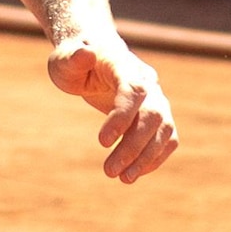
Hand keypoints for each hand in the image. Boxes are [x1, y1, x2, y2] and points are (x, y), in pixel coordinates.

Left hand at [46, 35, 179, 183]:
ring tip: (123, 178)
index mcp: (125, 65)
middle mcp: (147, 81)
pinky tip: (133, 173)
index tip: (102, 142)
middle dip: (134, 145)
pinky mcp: (156, 114)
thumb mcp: (64, 59)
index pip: (134, 90)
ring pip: (164, 129)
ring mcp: (155, 98)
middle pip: (154, 114)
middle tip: (109, 171)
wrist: (91, 57)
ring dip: (147, 157)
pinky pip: (166, 138)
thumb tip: (86, 53)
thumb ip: (73, 59)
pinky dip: (154, 157)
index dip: (123, 116)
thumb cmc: (74, 61)